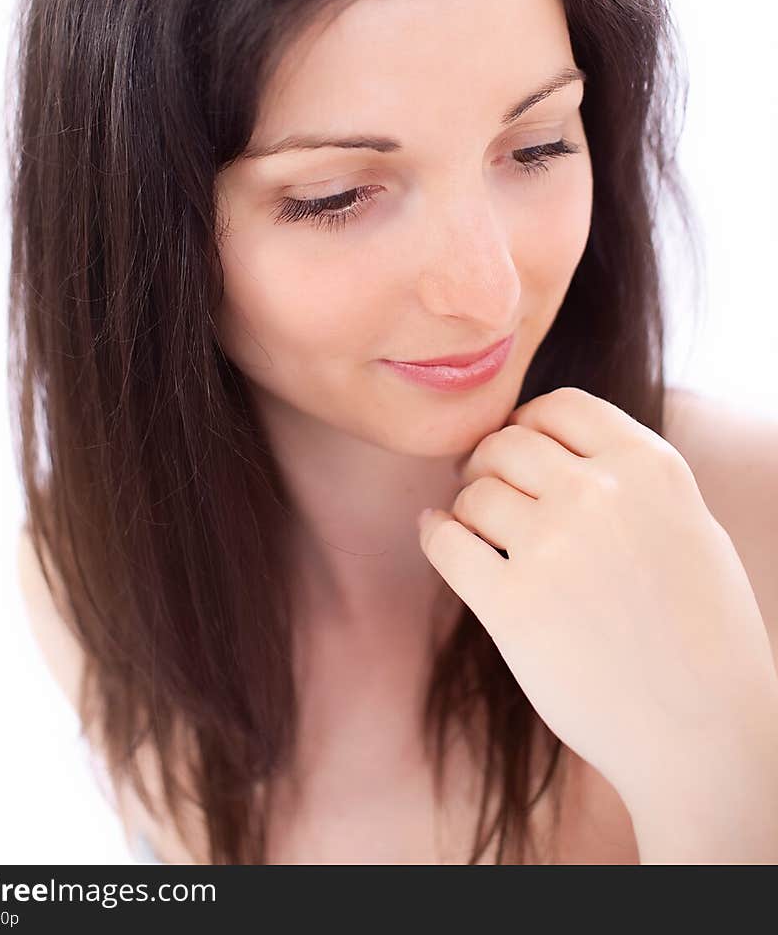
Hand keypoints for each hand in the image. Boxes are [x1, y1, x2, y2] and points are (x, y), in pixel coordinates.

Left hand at [417, 387, 777, 815]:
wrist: (706, 733)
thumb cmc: (703, 635)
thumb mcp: (688, 526)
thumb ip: (630, 478)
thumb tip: (554, 442)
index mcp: (649, 467)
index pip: (560, 406)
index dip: (528, 422)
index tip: (516, 444)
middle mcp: (599, 493)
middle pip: (507, 444)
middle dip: (487, 460)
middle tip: (480, 483)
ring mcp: (552, 546)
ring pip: (474, 493)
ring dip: (467, 505)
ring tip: (477, 529)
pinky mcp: (511, 604)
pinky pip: (446, 541)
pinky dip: (435, 533)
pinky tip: (436, 533)